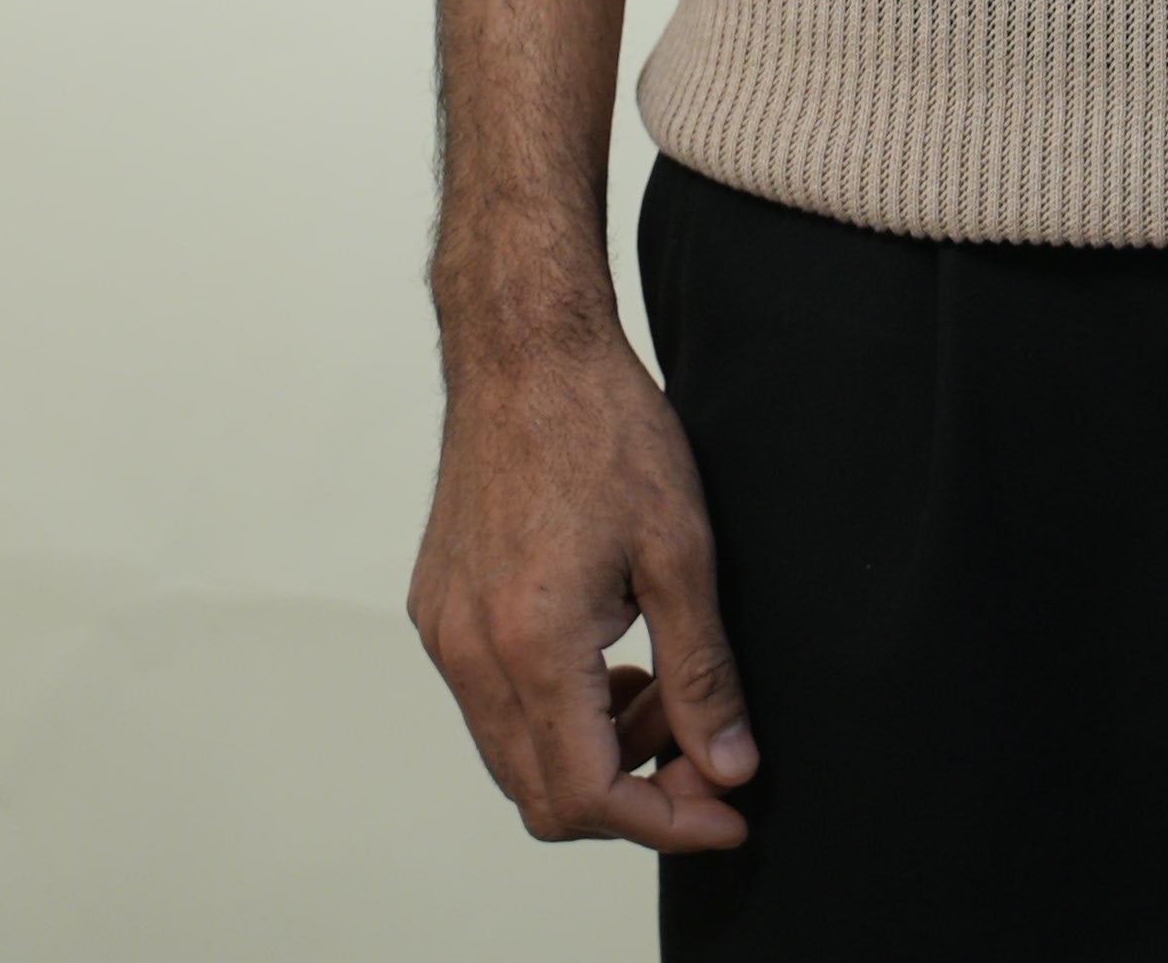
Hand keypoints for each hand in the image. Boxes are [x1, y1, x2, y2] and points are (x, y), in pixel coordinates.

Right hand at [409, 318, 757, 850]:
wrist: (525, 347)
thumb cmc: (606, 428)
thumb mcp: (681, 549)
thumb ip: (702, 672)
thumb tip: (730, 769)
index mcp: (531, 644)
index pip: (590, 796)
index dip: (667, 821)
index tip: (729, 810)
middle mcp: (469, 654)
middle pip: (544, 795)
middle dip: (634, 796)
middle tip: (704, 752)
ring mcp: (443, 633)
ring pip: (514, 754)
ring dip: (594, 752)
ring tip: (662, 688)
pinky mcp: (436, 609)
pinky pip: (490, 703)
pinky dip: (553, 710)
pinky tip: (609, 656)